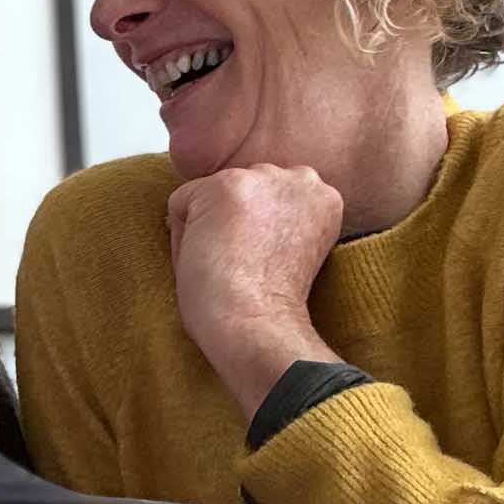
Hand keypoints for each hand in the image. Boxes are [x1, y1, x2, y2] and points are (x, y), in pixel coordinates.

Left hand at [167, 166, 344, 419]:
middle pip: (240, 188)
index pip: (265, 197)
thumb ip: (276, 220)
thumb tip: (232, 207)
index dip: (251, 235)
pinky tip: (207, 260)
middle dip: (231, 221)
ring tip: (228, 264)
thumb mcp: (293, 249)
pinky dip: (180, 235)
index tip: (260, 265)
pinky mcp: (227, 185)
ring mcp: (261, 178)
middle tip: (243, 267)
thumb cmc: (270, 307)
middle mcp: (300, 177)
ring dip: (206, 226)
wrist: (259, 325)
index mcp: (324, 197)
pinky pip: (180, 203)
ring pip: (208, 194)